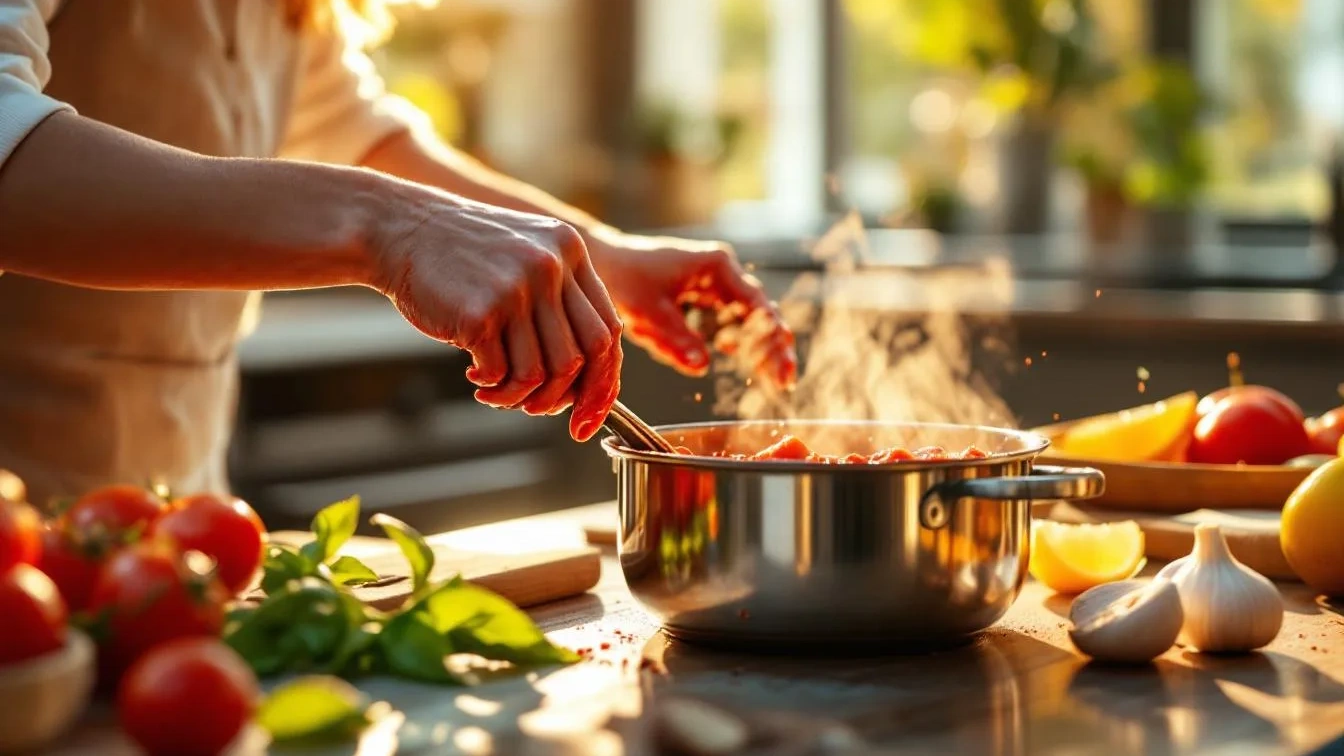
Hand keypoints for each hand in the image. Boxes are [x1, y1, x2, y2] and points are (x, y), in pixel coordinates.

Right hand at [369, 183, 622, 440]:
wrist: (397, 229)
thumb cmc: (461, 256)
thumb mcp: (523, 256)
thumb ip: (559, 301)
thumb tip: (585, 380)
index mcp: (569, 251)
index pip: (607, 331)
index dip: (604, 381)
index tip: (590, 414)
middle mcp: (550, 266)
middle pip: (581, 358)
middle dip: (564, 398)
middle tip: (536, 410)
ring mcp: (517, 288)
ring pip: (542, 373)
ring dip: (519, 396)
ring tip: (495, 392)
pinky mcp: (481, 312)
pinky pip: (503, 374)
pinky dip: (492, 388)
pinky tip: (474, 377)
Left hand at [587, 228, 795, 388]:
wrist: (602, 263)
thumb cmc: (623, 279)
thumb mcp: (647, 313)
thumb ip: (675, 339)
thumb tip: (702, 367)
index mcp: (717, 267)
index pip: (757, 306)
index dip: (772, 339)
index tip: (781, 369)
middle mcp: (722, 274)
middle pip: (760, 313)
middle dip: (774, 347)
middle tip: (785, 381)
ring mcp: (715, 286)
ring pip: (748, 320)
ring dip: (760, 346)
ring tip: (775, 379)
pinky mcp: (704, 300)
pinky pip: (729, 323)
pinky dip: (739, 342)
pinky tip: (745, 362)